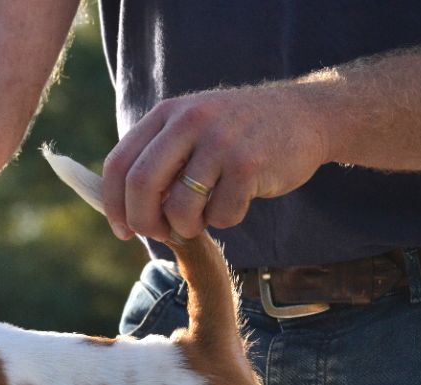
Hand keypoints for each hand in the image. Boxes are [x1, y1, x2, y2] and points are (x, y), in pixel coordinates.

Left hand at [101, 84, 329, 240]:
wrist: (307, 116)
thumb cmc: (239, 134)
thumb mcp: (193, 128)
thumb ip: (159, 159)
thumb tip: (124, 212)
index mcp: (167, 114)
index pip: (119, 164)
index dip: (114, 204)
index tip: (121, 230)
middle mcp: (189, 122)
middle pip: (141, 186)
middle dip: (143, 221)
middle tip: (158, 234)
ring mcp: (220, 142)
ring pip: (180, 208)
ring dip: (187, 226)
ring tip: (204, 215)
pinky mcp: (249, 165)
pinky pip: (220, 216)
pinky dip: (224, 220)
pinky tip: (238, 200)